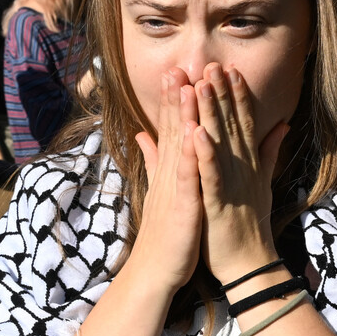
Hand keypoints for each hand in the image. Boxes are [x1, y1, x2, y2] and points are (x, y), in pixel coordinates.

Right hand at [130, 68, 202, 293]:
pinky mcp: (183, 206)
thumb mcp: (160, 189)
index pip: (170, 129)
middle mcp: (169, 174)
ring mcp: (174, 188)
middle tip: (178, 65)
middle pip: (172, 130)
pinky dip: (191, 156)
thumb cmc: (163, 231)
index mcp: (168, 170)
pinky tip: (194, 136)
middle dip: (175, 97)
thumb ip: (153, 160)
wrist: (156, 270)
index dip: (172, 99)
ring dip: (182, 117)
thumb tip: (142, 134)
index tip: (178, 70)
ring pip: (179, 147)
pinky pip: (187, 177)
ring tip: (186, 87)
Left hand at [192, 63, 289, 282]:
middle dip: (223, 94)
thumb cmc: (249, 224)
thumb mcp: (262, 182)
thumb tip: (282, 125)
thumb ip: (269, 152)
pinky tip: (196, 132)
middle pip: (232, 125)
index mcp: (248, 163)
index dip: (237, 95)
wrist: (249, 264)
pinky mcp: (218, 202)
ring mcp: (231, 183)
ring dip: (212, 113)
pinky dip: (204, 153)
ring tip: (203, 84)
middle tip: (214, 64)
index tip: (229, 68)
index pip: (243, 123)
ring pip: (220, 142)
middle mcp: (242, 168)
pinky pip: (210, 173)